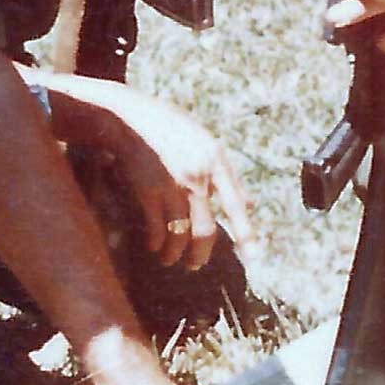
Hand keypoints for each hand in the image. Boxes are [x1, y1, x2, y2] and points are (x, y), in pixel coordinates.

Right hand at [93, 89, 253, 269]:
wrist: (131, 118)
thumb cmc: (171, 129)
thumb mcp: (206, 142)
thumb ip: (226, 174)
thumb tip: (249, 206)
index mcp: (216, 161)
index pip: (235, 204)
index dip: (245, 232)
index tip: (254, 256)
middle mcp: (197, 176)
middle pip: (205, 230)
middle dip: (200, 255)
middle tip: (195, 265)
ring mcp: (172, 185)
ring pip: (180, 235)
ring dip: (175, 254)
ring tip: (171, 259)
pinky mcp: (148, 191)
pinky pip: (156, 228)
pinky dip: (156, 242)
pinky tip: (154, 245)